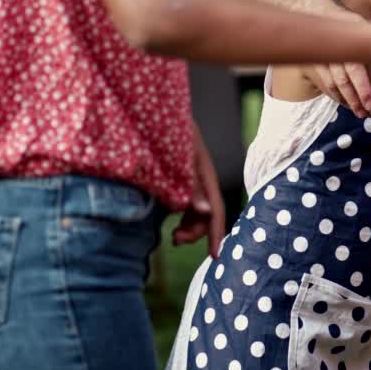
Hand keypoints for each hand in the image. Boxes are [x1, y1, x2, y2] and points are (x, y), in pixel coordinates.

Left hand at [172, 133, 225, 258]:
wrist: (154, 113)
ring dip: (189, 227)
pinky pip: (186, 205)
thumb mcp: (181, 159)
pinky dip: (182, 218)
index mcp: (205, 175)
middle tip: (176, 240)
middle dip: (196, 232)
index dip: (215, 233)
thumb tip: (207, 211)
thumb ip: (192, 186)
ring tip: (173, 237)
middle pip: (207, 214)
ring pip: (197, 212)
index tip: (215, 256)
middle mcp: (201, 179)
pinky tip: (173, 226)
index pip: (216, 210)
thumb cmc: (168, 133)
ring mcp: (190, 179)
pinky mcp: (179, 179)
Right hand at [303, 9, 370, 116]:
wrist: (317, 13)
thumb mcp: (360, 23)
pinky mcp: (317, 65)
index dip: (363, 88)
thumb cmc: (346, 21)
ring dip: (347, 100)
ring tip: (359, 112)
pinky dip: (336, 95)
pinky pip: (326, 84)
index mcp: (348, 41)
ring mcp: (323, 59)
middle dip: (355, 99)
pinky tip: (346, 103)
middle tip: (366, 112)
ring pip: (334, 85)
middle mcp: (334, 51)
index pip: (355, 69)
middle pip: (344, 81)